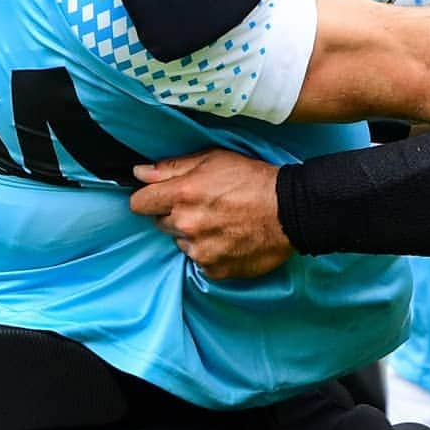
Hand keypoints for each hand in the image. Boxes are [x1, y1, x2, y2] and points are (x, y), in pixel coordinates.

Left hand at [131, 150, 292, 278]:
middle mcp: (186, 225)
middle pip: (161, 223)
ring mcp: (199, 250)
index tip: (163, 197)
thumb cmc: (254, 180)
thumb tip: (139, 172)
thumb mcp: (215, 159)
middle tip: (205, 206)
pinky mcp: (214, 269)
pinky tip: (230, 239)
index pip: (139, 203)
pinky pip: (201, 261)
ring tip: (222, 222)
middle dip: (176, 214)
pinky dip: (211, 251)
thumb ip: (172, 166)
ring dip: (194, 234)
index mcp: (182, 194)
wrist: (291, 210)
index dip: (151, 198)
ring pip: (182, 242)